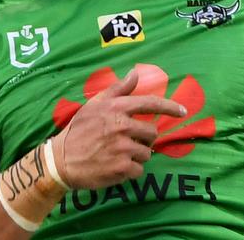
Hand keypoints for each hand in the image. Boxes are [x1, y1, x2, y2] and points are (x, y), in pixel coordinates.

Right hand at [51, 68, 186, 189]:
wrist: (61, 160)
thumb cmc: (79, 130)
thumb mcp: (94, 104)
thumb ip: (118, 89)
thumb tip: (135, 73)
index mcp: (116, 108)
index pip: (151, 103)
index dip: (170, 107)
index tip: (183, 111)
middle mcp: (122, 126)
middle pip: (152, 132)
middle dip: (144, 138)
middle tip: (128, 141)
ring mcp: (122, 148)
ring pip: (147, 152)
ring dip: (137, 155)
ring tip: (119, 154)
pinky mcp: (121, 168)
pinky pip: (139, 169)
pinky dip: (131, 170)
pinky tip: (116, 166)